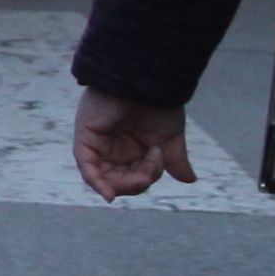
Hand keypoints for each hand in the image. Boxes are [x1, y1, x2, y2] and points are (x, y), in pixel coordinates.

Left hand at [76, 87, 196, 200]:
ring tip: (144, 173)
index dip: (148, 177)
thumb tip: (189, 180)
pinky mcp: (85, 139)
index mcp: (132, 149)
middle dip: (138, 182)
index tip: (161, 159)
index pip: (135, 177)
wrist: (144, 80)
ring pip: (107, 179)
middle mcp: (113, 149)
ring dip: (127, 183)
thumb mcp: (169, 136)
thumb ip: (175, 160)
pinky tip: (110, 194)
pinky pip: (87, 168)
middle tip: (151, 169)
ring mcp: (98, 145)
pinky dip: (97, 183)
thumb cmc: (157, 104)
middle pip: (121, 181)